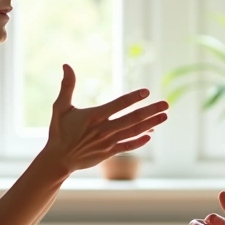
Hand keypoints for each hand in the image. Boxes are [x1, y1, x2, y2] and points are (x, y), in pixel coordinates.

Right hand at [41, 64, 168, 172]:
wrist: (58, 159)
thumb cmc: (59, 132)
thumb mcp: (60, 107)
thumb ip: (67, 86)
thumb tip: (66, 65)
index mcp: (94, 116)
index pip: (118, 104)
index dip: (133, 98)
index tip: (147, 92)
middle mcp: (104, 129)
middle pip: (132, 118)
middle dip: (150, 111)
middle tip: (166, 104)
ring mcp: (108, 142)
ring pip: (133, 132)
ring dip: (151, 124)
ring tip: (164, 116)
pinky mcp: (108, 153)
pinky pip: (128, 146)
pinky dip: (139, 141)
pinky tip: (150, 135)